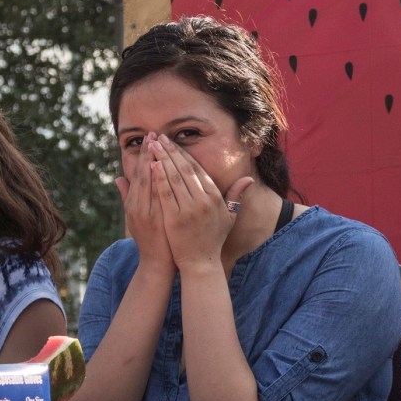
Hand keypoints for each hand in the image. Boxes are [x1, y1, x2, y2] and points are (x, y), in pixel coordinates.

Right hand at [116, 133, 174, 275]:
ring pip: (152, 182)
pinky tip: (168, 166)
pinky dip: (164, 180)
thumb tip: (117, 177)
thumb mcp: (134, 216)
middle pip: (144, 174)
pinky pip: (162, 195)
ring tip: (162, 142)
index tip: (149, 138)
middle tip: (155, 133)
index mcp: (133, 204)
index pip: (139, 173)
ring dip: (158, 161)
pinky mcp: (161, 218)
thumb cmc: (149, 238)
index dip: (143, 155)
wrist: (158, 262)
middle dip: (150, 153)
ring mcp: (150, 212)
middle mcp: (139, 206)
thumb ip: (127, 195)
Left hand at [148, 136, 252, 269]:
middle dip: (171, 151)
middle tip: (159, 137)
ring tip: (152, 146)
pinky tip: (152, 165)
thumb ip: (235, 197)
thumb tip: (248, 180)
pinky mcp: (175, 218)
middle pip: (185, 169)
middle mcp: (203, 200)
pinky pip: (166, 193)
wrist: (201, 263)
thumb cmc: (213, 239)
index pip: (197, 169)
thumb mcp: (228, 218)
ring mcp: (189, 209)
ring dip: (162, 159)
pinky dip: (159, 178)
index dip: (183, 154)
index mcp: (214, 197)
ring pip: (174, 178)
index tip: (172, 142)